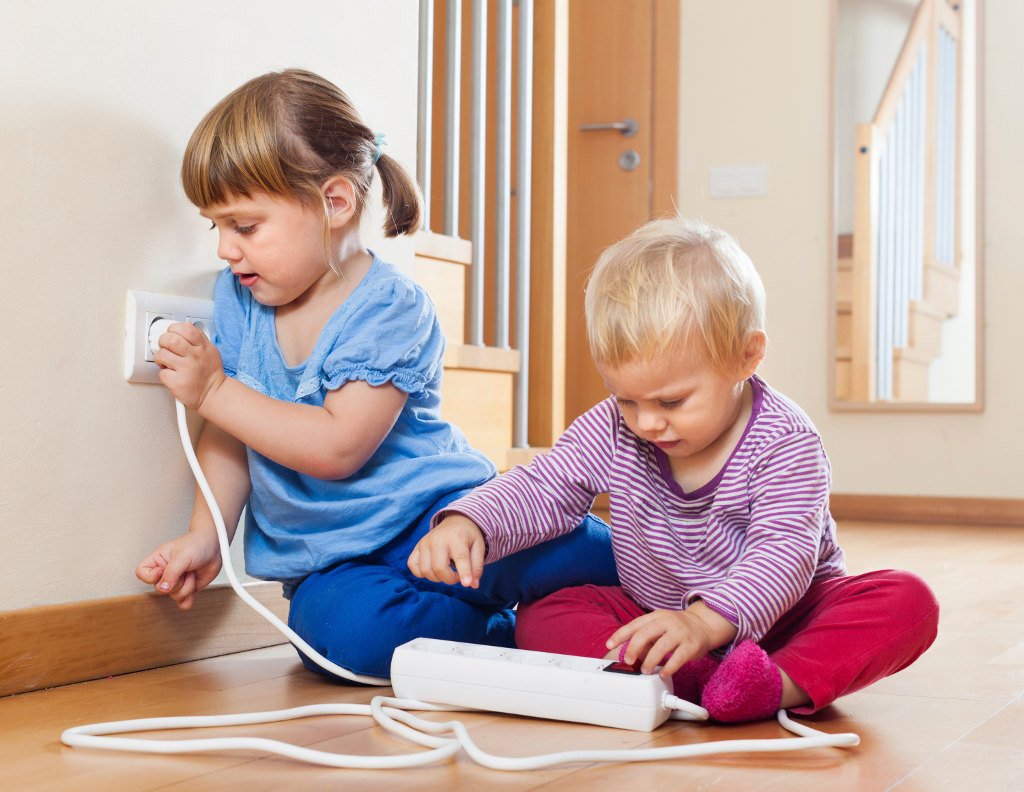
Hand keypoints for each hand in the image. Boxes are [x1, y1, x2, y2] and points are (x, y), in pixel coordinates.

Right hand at [136, 530, 222, 609]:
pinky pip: (183, 603)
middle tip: (185, 569)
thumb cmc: (197, 544)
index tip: (162, 571)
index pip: (141, 573)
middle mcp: (166, 572)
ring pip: (174, 596)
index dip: (150, 576)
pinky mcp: (188, 588)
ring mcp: (177, 582)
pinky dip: (190, 598)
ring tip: (192, 571)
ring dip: (188, 586)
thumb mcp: (182, 556)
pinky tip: (194, 585)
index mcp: (158, 560)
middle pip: (160, 589)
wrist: (214, 546)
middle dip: (176, 581)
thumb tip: (163, 588)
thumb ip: (171, 573)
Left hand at [153, 322, 226, 411]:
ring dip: (160, 357)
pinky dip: (164, 374)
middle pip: (171, 339)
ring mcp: (186, 370)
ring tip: (167, 361)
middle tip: (165, 346)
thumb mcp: (210, 350)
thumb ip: (198, 336)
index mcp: (202, 347)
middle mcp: (195, 357)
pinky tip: (171, 374)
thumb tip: (186, 324)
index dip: (174, 328)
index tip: (172, 333)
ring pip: (162, 355)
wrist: (213, 394)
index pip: (185, 329)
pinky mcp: (177, 383)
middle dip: (163, 340)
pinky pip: (162, 373)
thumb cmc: (210, 372)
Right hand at [407, 513, 485, 587]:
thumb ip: (477, 567)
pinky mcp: (417, 547)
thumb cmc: (468, 536)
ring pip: (425, 570)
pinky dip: (421, 573)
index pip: (460, 557)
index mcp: (456, 537)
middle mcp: (437, 539)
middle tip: (457, 576)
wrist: (455, 521)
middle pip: (439, 568)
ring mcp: (424, 542)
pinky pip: (412, 565)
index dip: (464, 573)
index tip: (467, 584)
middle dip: (450, 579)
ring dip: (437, 578)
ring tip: (447, 572)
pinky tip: (432, 570)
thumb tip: (472, 585)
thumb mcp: (479, 547)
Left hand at [607, 601, 737, 676]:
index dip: (620, 635)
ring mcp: (680, 632)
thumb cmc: (676, 628)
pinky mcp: (692, 645)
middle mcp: (667, 621)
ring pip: (660, 647)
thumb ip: (645, 638)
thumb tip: (632, 655)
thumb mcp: (659, 626)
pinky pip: (677, 659)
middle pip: (645, 634)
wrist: (704, 624)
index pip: (634, 624)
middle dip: (633, 649)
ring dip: (649, 661)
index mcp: (656, 616)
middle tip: (628, 661)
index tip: (609, 645)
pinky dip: (668, 668)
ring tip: (645, 670)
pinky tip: (662, 674)